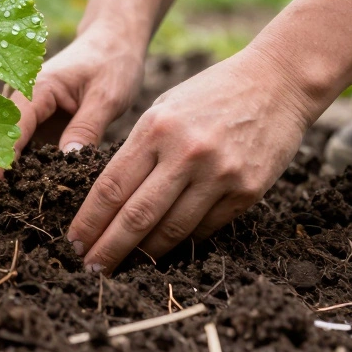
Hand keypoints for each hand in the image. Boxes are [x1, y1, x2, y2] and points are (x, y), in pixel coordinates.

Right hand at [0, 26, 146, 213]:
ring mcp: (21, 116)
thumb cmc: (111, 63)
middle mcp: (17, 101)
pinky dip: (5, 180)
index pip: (7, 132)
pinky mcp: (32, 128)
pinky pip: (12, 155)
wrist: (111, 43)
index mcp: (33, 88)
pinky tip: (6, 208)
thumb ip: (87, 126)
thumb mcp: (107, 94)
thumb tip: (68, 161)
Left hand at [67, 45, 317, 272]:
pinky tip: (164, 252)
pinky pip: (206, 228)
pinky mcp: (247, 191)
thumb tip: (111, 199)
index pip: (111, 187)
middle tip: (90, 270)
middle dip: (108, 249)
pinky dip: (182, 242)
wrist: (278, 82)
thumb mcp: (164, 108)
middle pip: (136, 216)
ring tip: (124, 267)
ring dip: (144, 254)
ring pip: (172, 230)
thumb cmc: (211, 93)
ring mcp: (219, 174)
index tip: (74, 242)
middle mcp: (186, 153)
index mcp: (156, 129)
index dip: (89, 221)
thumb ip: (140, 149)